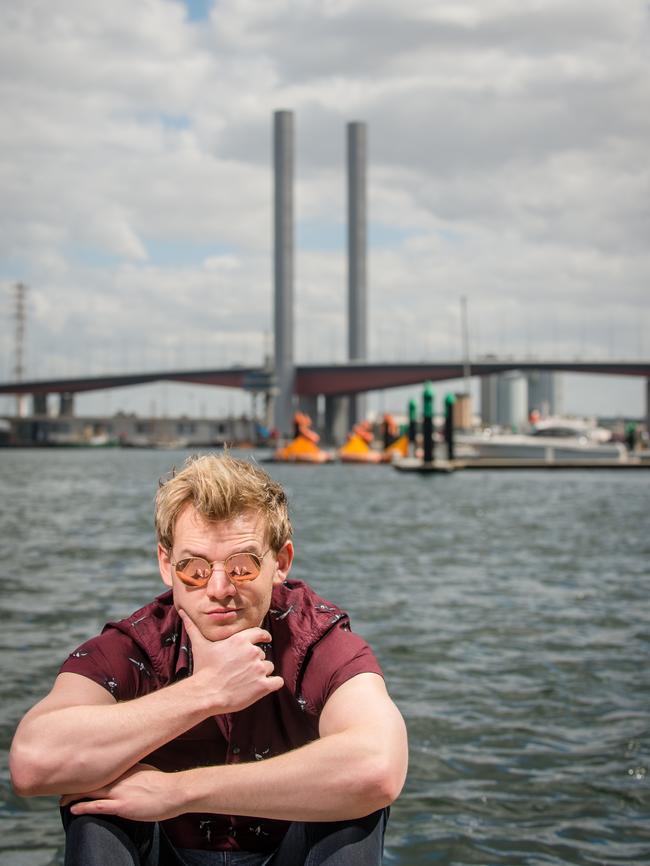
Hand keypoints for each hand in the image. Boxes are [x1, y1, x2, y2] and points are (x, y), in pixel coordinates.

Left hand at [60, 763, 182, 821]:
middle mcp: (119, 776)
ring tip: (61, 801)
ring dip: (73, 795)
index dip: (83, 771)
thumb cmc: (162, 784)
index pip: (98, 767)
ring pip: (90, 790)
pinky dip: (83, 807)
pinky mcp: (123, 805)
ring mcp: (120, 791)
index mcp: (124, 767)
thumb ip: (130, 771)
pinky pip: (98, 806)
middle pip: (90, 777)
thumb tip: (121, 772)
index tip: (72, 773)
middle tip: (60, 786)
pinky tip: (73, 810)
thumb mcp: (144, 770)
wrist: (175, 792)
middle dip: (73, 782)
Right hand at [179, 609, 283, 713]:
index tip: (265, 640)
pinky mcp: (263, 685)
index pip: (260, 633)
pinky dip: (272, 684)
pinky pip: (277, 682)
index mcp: (241, 640)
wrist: (206, 693)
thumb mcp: (199, 645)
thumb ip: (193, 628)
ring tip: (246, 681)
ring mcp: (259, 669)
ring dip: (261, 674)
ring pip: (268, 667)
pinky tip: (262, 687)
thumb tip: (181, 612)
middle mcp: (253, 652)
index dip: (263, 637)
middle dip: (254, 662)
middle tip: (241, 671)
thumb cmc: (203, 669)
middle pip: (262, 654)